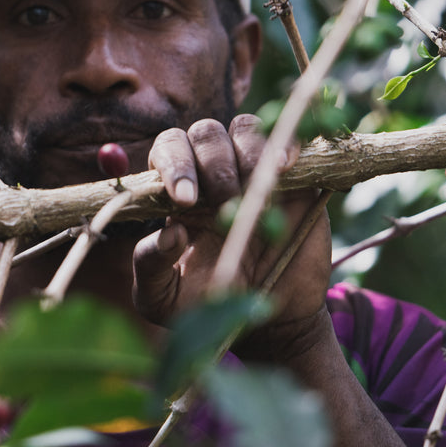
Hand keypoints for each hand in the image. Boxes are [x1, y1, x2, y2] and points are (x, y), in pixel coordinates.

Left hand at [134, 114, 331, 360]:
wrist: (269, 318)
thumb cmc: (208, 303)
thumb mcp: (163, 297)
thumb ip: (150, 266)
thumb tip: (169, 232)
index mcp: (178, 192)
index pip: (167, 150)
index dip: (173, 164)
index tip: (185, 200)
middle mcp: (213, 172)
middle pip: (205, 133)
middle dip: (213, 165)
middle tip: (225, 204)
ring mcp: (255, 170)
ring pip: (245, 129)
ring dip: (248, 153)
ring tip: (255, 195)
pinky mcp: (296, 177)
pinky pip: (291, 139)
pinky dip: (288, 142)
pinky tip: (284, 167)